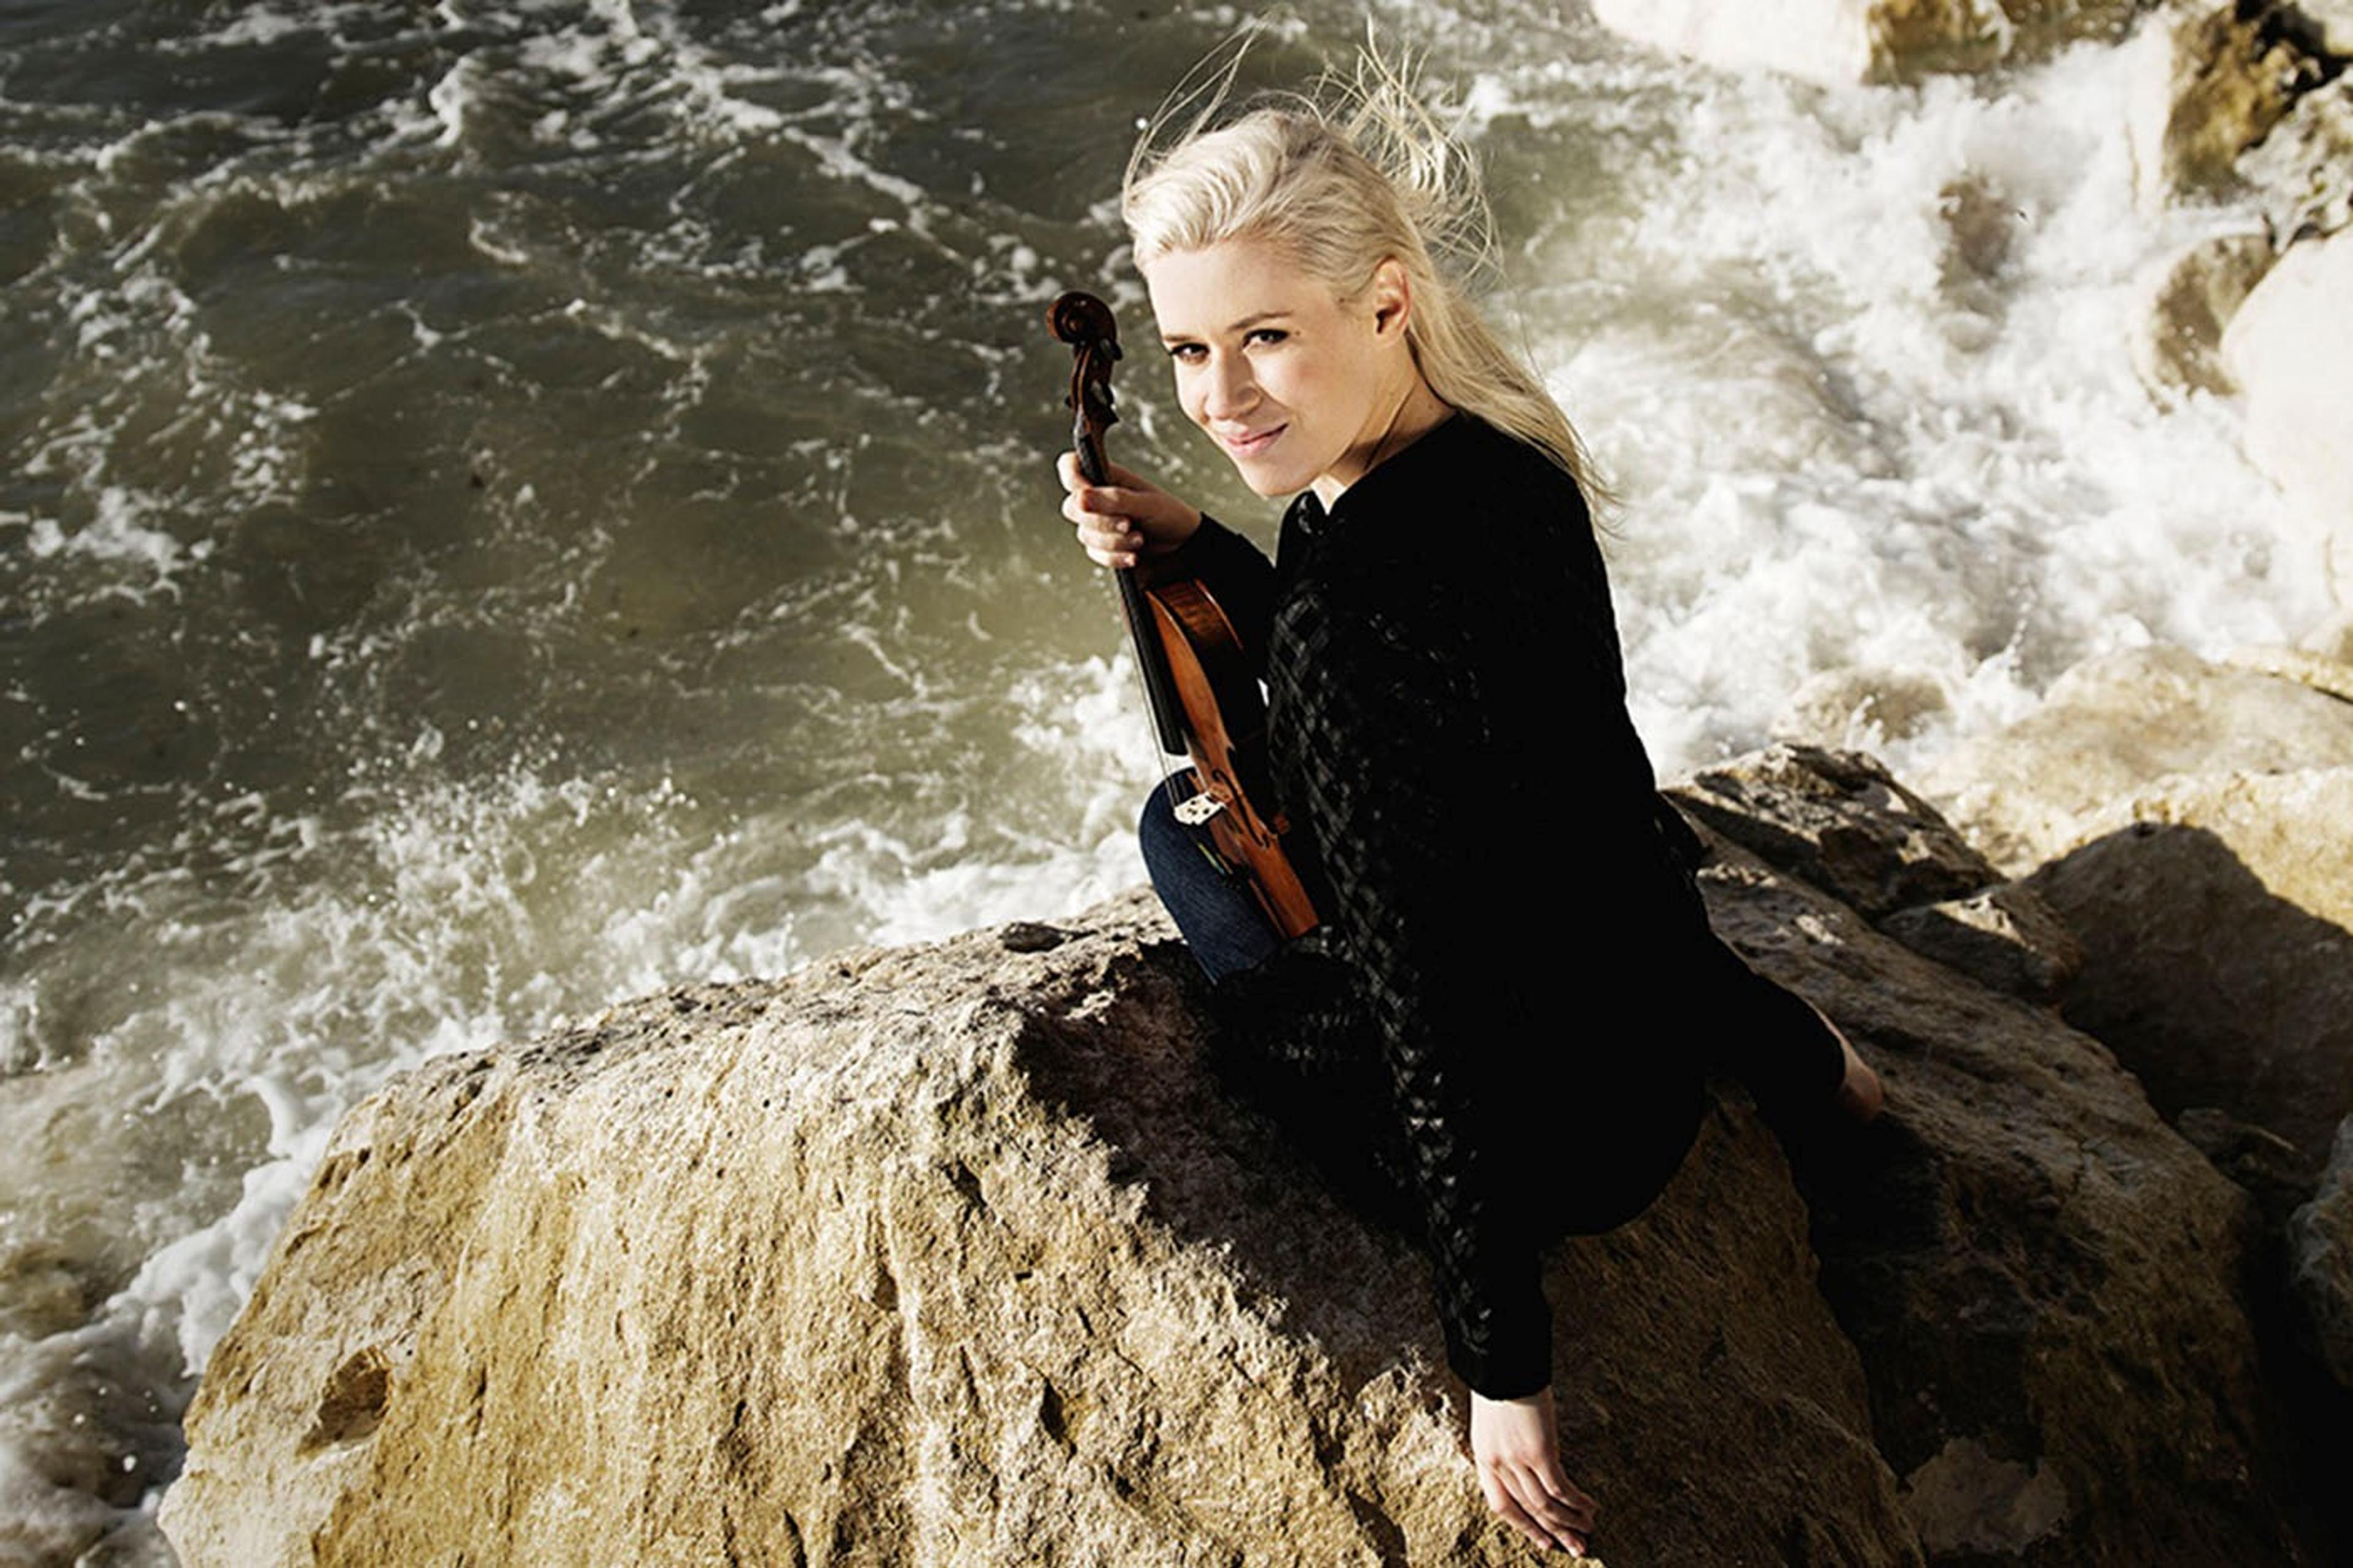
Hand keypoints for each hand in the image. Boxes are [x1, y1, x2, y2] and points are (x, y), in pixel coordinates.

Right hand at [1056, 452, 1201, 568]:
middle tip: (1129, 523)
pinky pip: (1095, 554)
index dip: (1071, 477)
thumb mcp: (1147, 503)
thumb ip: (1114, 499)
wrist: (1183, 545)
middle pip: (1072, 508)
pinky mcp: (1102, 547)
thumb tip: (1080, 498)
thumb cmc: (1168, 515)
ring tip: (1139, 539)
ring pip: (1084, 535)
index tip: (1086, 493)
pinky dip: (1115, 557)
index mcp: (1106, 476)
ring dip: (1113, 541)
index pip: (1070, 466)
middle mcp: (1097, 499)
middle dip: (1101, 521)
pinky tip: (1134, 556)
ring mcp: (1097, 524)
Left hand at [1470, 1386, 1594, 1555]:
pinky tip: (1590, 1507)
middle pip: (1527, 1510)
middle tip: (1577, 1548)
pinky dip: (1576, 1502)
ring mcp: (1517, 1460)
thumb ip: (1506, 1442)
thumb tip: (1528, 1457)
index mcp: (1483, 1457)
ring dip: (1569, 1521)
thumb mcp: (1495, 1418)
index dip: (1525, 1526)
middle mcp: (1497, 1464)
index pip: (1502, 1506)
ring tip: (1589, 1528)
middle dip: (1554, 1532)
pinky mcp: (1539, 1453)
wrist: (1501, 1360)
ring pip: (1545, 1505)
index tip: (1545, 1541)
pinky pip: (1559, 1488)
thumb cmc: (1502, 1380)